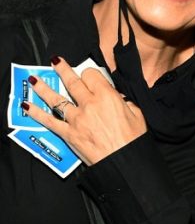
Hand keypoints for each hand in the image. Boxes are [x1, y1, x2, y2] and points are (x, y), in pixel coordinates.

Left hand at [23, 56, 146, 164]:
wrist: (124, 162)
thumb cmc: (133, 140)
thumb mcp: (138, 114)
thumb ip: (125, 102)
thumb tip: (117, 97)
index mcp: (107, 96)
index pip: (92, 75)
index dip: (90, 73)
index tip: (89, 75)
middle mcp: (89, 104)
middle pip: (72, 82)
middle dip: (63, 70)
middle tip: (56, 62)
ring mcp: (76, 119)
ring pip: (56, 99)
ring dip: (43, 87)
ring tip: (35, 79)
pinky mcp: (69, 133)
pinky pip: (49, 121)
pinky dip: (36, 113)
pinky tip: (27, 106)